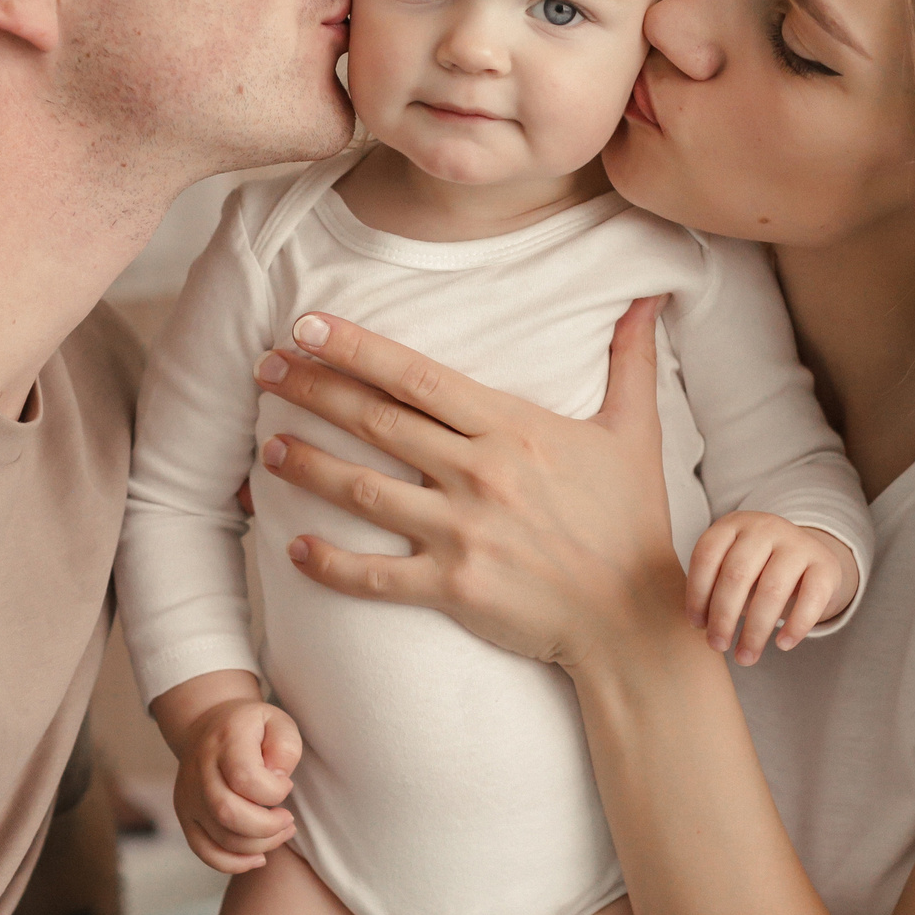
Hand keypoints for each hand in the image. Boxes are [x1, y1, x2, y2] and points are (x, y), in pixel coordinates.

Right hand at [150, 672, 301, 874]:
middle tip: (287, 818)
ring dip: (259, 845)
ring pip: (220, 837)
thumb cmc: (252, 727)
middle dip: (267, 827)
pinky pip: (204, 851)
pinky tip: (258, 857)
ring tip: (280, 831)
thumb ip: (285, 747)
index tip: (286, 785)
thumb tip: (277, 779)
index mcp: (225, 740)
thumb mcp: (278, 722)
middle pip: (228, 813)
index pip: (246, 778)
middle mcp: (200, 768)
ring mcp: (189, 794)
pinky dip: (233, 862)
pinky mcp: (186, 815)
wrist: (208, 724)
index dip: (274, 791)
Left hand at [249, 299, 684, 672]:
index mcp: (514, 427)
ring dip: (308, 466)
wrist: (633, 618)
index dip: (357, 348)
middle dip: (314, 390)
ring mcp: (463, 532)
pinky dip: (328, 563)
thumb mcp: (636, 433)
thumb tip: (649, 296)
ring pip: (364, 490)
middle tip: (265, 369)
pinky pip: (374, 574)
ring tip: (267, 447)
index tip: (308, 326)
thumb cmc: (632, 522)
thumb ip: (632, 360)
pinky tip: (293, 547)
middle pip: (378, 421)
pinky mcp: (453, 588)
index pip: (418, 376)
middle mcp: (480, 473)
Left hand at [684, 512, 861, 664]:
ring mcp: (798, 543)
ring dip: (755, 630)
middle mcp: (766, 527)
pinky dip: (796, 625)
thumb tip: (702, 627)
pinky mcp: (826, 565)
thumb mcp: (732, 567)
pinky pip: (811, 598)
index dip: (697, 593)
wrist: (809, 558)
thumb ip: (715, 588)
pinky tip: (783, 645)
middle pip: (737, 574)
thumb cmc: (758, 570)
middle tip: (717, 645)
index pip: (707, 556)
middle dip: (723, 616)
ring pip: (772, 589)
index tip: (697, 625)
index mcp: (734, 524)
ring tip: (745, 656)